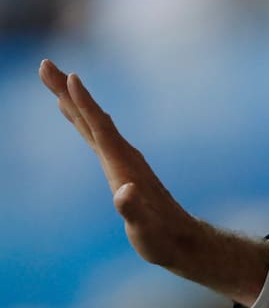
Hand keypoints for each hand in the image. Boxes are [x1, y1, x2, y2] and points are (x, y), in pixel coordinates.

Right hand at [39, 59, 268, 305]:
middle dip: (68, 92)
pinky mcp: (122, 168)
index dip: (85, 105)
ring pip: (94, 123)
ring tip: (56, 79)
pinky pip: (98, 135)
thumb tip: (124, 193)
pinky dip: (84, 119)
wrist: (184, 242)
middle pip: (92, 118)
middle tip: (45, 65)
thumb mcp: (145, 230)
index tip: (70, 77)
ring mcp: (124, 161)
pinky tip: (75, 113)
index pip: (101, 129)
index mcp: (124, 167)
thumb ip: (133, 211)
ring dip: (74, 101)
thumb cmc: (162, 239)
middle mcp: (124, 157)